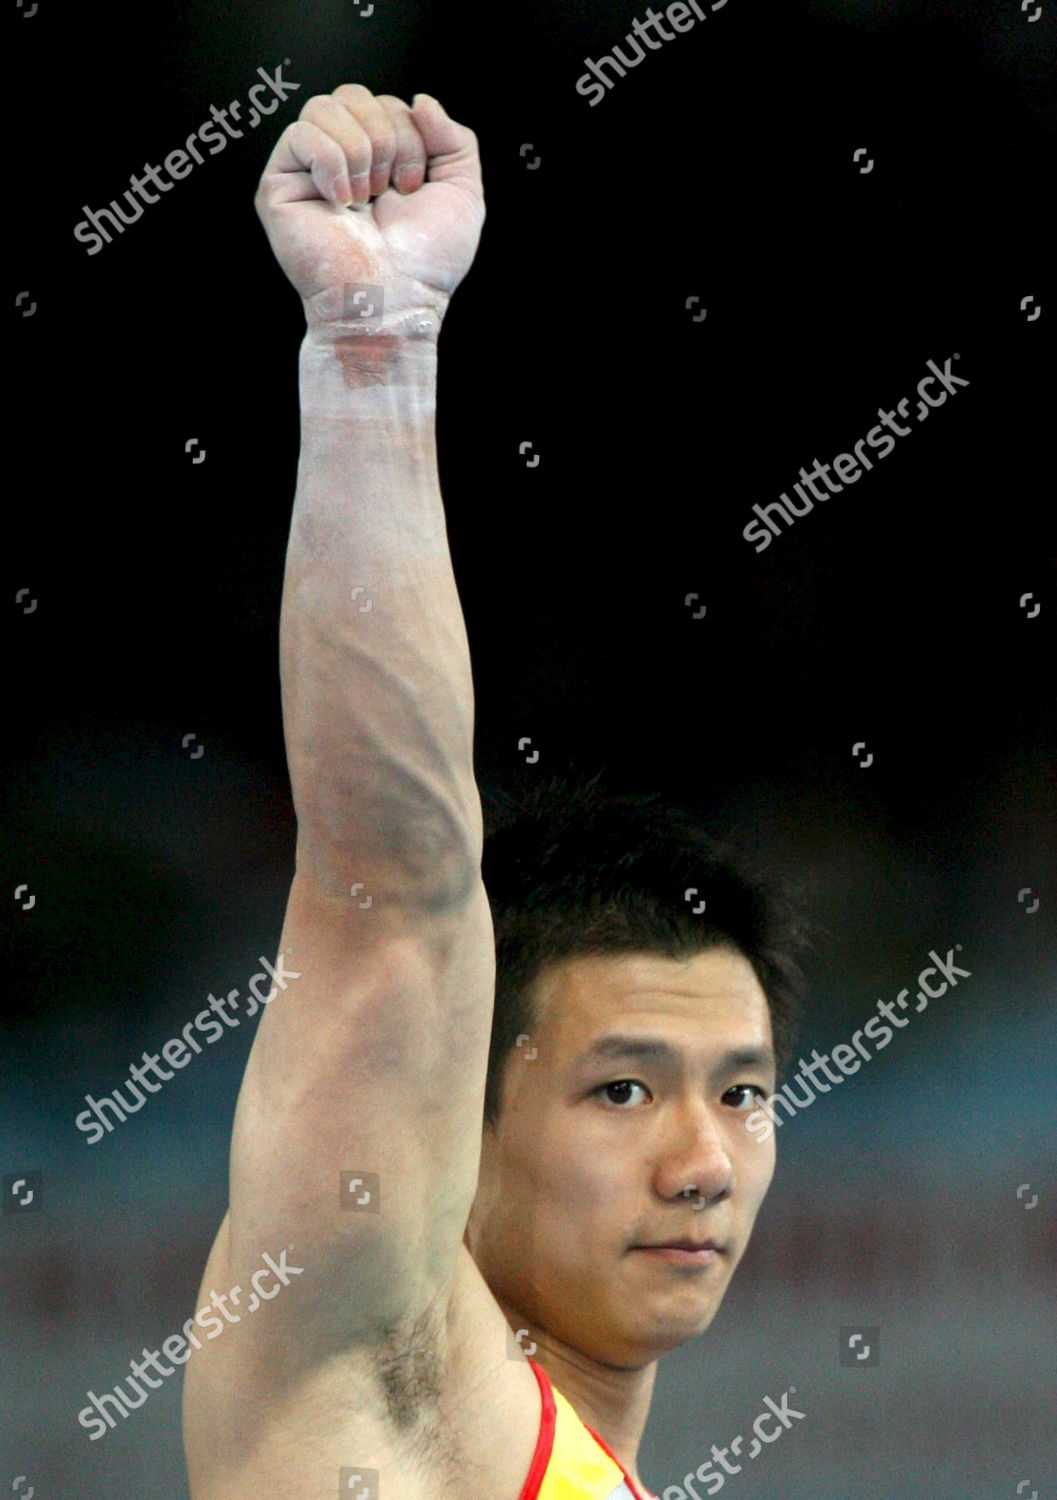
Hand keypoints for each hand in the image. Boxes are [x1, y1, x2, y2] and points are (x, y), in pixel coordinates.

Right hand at [255, 84, 484, 342]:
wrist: (395, 300)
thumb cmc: (427, 262)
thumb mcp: (463, 193)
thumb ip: (455, 139)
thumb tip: (421, 100)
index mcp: (379, 158)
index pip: (386, 103)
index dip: (410, 135)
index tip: (414, 188)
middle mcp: (341, 160)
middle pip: (353, 94)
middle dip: (386, 138)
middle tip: (390, 192)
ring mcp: (308, 171)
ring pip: (325, 106)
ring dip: (360, 151)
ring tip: (365, 199)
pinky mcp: (279, 186)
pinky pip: (300, 133)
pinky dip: (331, 162)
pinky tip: (341, 199)